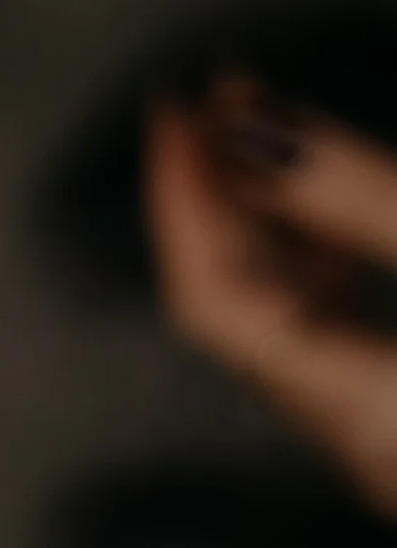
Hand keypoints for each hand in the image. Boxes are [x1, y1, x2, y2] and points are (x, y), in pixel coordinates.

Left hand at [149, 80, 396, 517]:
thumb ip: (361, 198)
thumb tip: (246, 124)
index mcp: (364, 416)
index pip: (212, 298)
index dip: (183, 194)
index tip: (172, 106)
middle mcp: (367, 453)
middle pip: (243, 312)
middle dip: (222, 197)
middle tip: (217, 94)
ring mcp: (390, 451)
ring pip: (293, 330)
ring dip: (274, 229)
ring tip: (267, 130)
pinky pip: (339, 344)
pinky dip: (322, 272)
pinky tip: (330, 220)